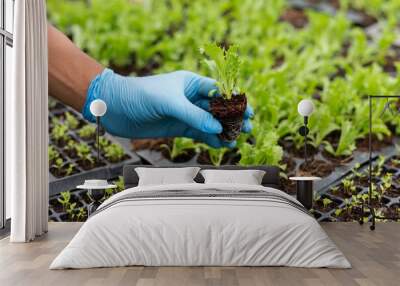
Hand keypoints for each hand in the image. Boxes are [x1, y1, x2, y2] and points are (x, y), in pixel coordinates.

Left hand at [82, 69, 252, 147]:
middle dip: (233, 118)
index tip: (248, 110)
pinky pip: (198, 133)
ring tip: (237, 140)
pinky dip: (210, 139)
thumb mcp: (170, 102)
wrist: (116, 108)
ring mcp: (185, 113)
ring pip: (210, 122)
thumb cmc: (141, 95)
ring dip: (223, 131)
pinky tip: (221, 145)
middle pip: (217, 108)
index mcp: (190, 83)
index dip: (234, 101)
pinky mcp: (178, 127)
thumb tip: (217, 128)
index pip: (218, 91)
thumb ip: (194, 115)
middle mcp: (190, 98)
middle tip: (248, 128)